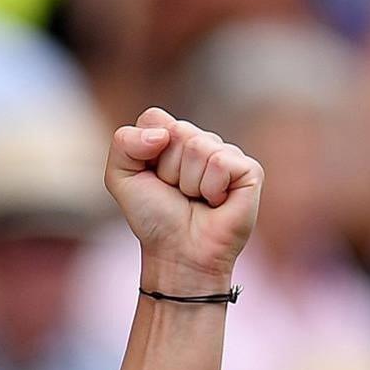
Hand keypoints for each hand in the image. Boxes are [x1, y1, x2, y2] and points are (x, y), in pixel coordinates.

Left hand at [104, 107, 263, 285]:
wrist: (178, 252)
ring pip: (198, 146)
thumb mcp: (120, 177)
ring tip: (194, 198)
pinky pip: (221, 163)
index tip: (151, 177)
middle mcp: (200, 140)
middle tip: (175, 192)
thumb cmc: (153, 217)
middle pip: (177, 130)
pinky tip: (215, 202)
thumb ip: (124, 143)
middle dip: (167, 168)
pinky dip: (211, 188)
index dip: (145, 151)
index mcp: (171, 137)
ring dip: (188, 182)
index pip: (154, 118)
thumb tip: (163, 134)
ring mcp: (226, 154)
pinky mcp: (249, 170)